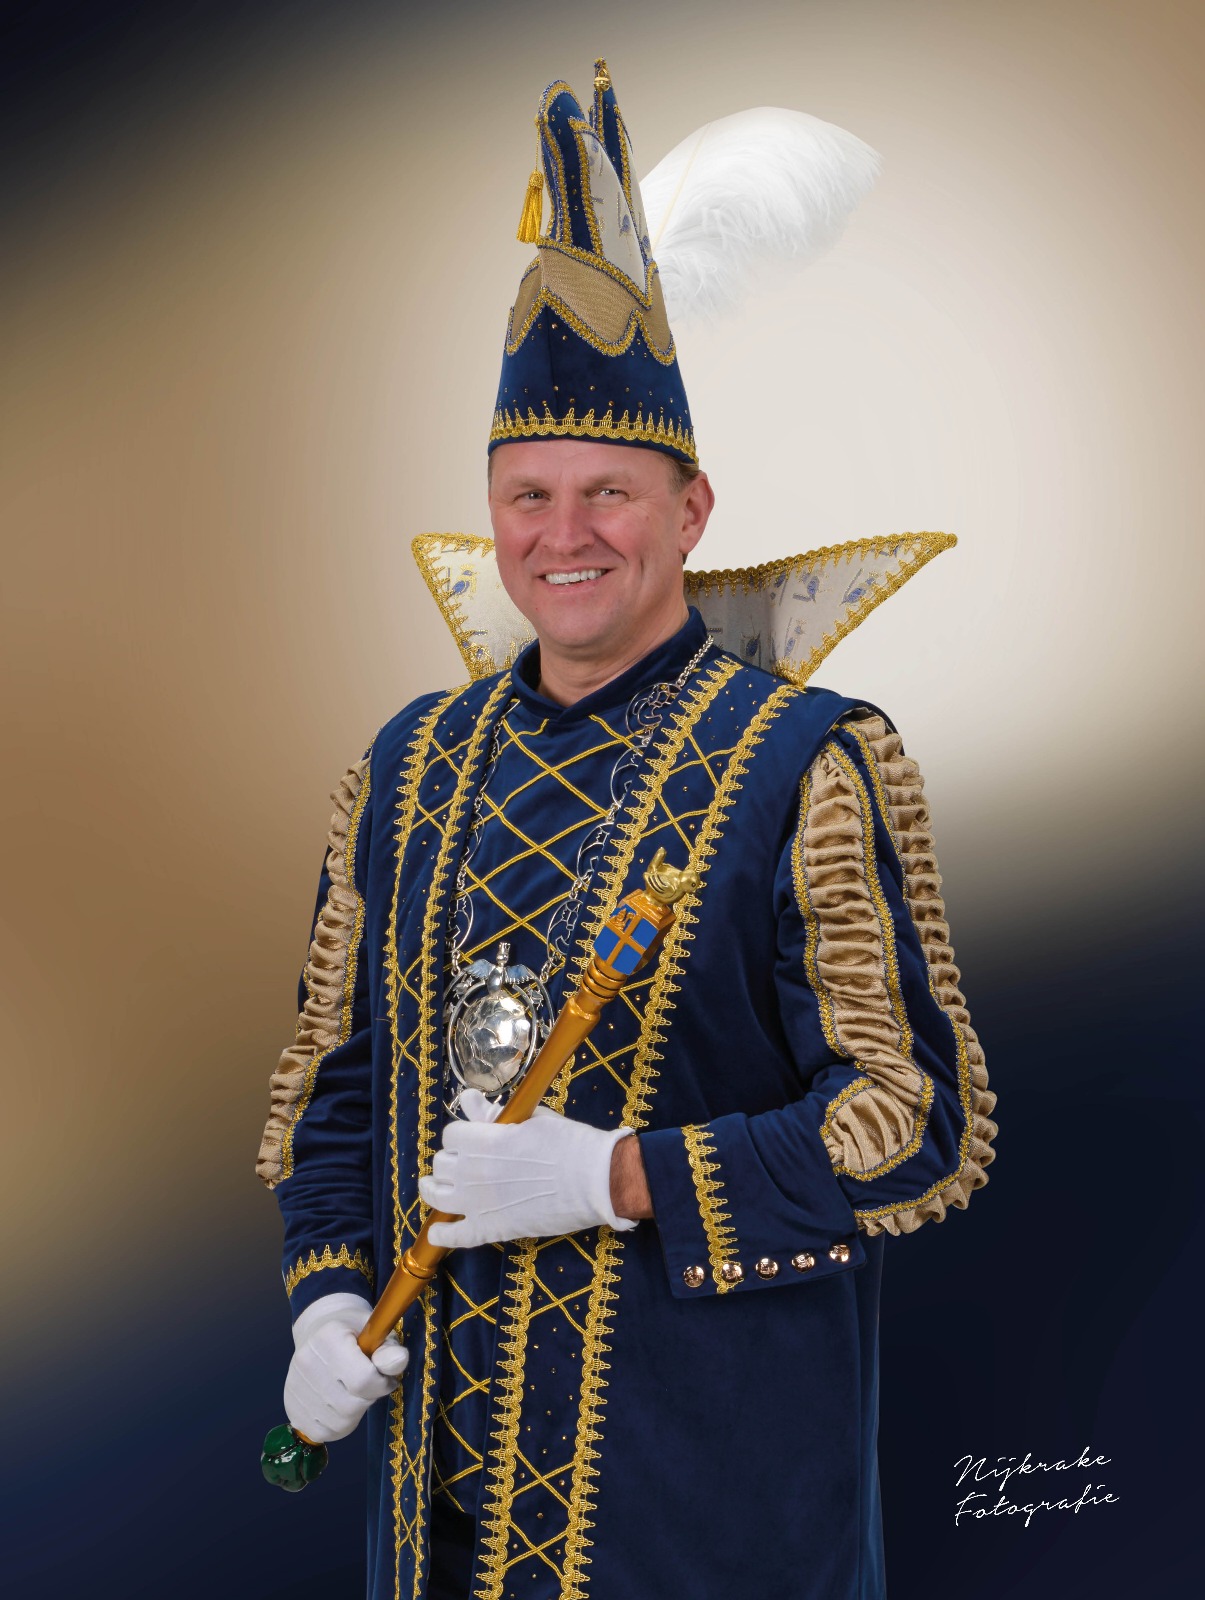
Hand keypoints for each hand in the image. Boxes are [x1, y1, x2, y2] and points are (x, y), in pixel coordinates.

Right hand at [283, 1292, 408, 1443]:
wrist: (319, 1331)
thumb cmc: (355, 1333)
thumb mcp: (378, 1333)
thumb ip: (389, 1350)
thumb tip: (399, 1361)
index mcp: (329, 1338)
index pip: (363, 1379)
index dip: (382, 1384)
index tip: (384, 1377)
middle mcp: (306, 1361)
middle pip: (350, 1405)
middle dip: (368, 1399)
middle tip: (369, 1386)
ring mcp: (295, 1385)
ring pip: (337, 1423)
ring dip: (355, 1414)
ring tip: (354, 1394)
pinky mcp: (291, 1405)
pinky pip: (322, 1432)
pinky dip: (337, 1426)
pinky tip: (339, 1406)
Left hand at [418, 1089, 638, 1247]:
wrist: (595, 1180)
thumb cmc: (568, 1143)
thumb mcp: (530, 1119)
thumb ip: (494, 1115)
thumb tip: (469, 1099)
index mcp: (484, 1141)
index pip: (452, 1135)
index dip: (461, 1134)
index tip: (471, 1137)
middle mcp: (474, 1172)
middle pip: (442, 1164)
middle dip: (451, 1160)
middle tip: (464, 1162)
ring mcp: (480, 1203)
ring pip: (437, 1196)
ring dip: (433, 1190)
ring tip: (434, 1187)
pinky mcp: (493, 1229)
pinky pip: (456, 1235)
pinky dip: (443, 1234)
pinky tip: (438, 1231)